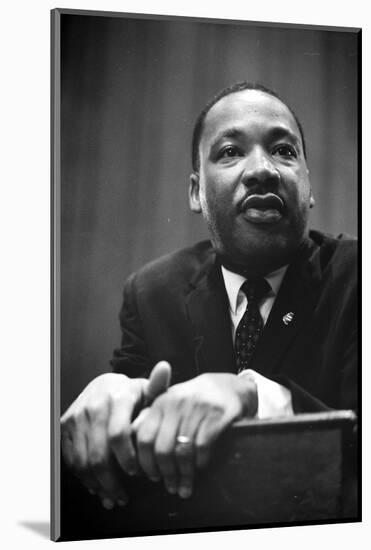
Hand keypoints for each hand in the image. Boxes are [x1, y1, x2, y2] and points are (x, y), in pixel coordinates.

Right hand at [61, 361, 170, 508]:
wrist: (102, 385)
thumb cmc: (131, 394)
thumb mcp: (146, 390)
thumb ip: (158, 387)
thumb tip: (165, 367)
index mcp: (117, 397)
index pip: (118, 434)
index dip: (127, 458)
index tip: (137, 473)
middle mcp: (93, 406)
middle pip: (98, 454)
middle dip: (111, 481)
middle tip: (123, 496)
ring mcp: (76, 416)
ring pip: (82, 461)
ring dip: (96, 484)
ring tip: (111, 496)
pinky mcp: (64, 426)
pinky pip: (71, 459)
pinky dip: (82, 477)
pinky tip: (96, 486)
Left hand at [132, 372, 256, 498]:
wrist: (225, 386)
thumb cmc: (191, 400)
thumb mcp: (168, 403)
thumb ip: (149, 420)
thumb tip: (131, 446)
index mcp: (161, 403)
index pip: (144, 438)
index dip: (145, 462)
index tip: (151, 476)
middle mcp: (176, 404)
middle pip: (162, 449)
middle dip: (166, 474)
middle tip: (170, 487)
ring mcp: (197, 410)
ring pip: (183, 452)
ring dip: (184, 475)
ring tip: (184, 487)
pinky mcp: (216, 416)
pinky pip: (202, 448)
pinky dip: (200, 463)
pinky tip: (200, 469)